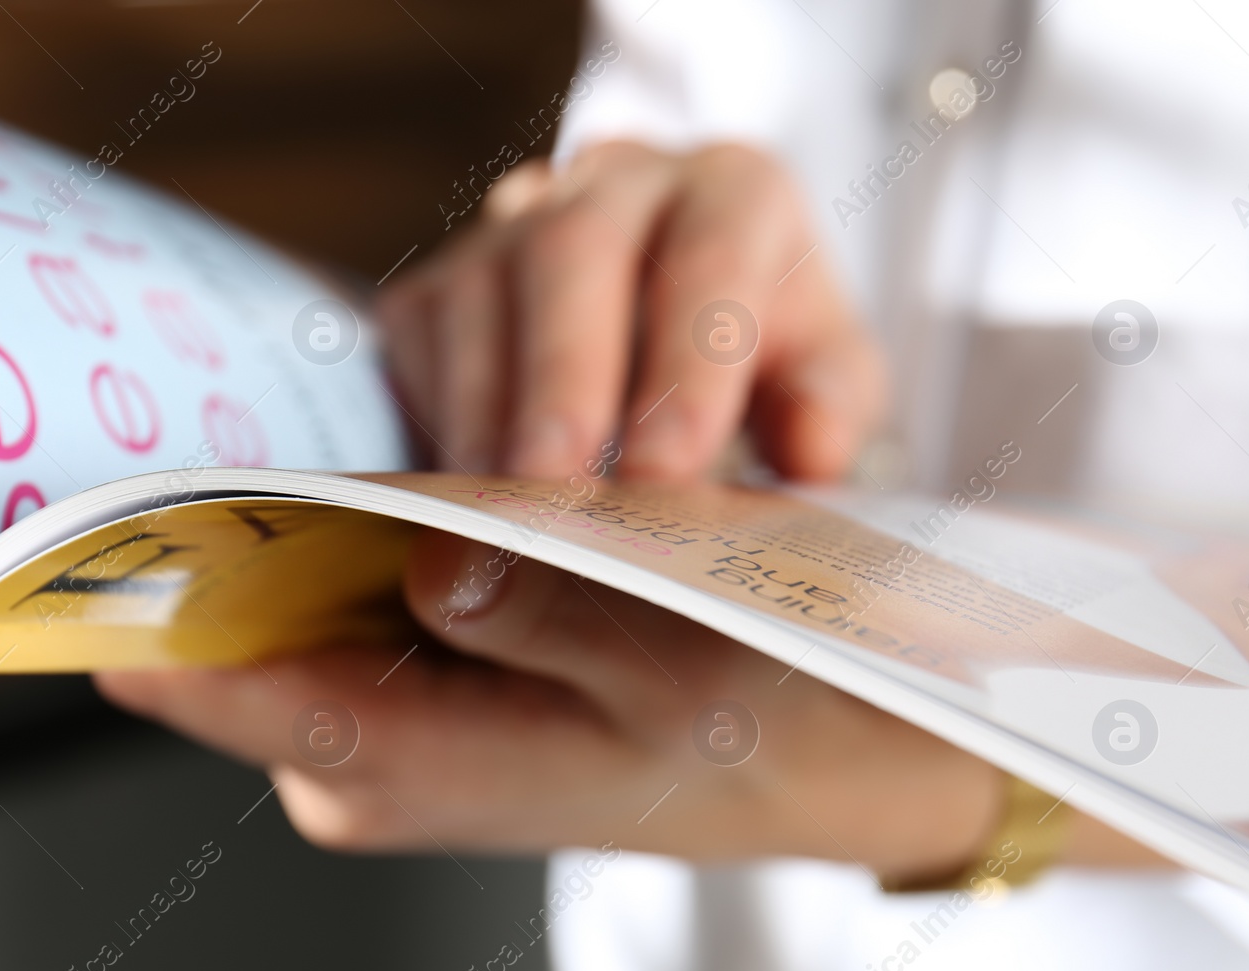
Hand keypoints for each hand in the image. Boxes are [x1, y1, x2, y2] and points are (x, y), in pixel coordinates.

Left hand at [99, 531, 1022, 879]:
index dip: (148, 605)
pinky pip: (336, 599)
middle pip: (238, 640)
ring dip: (283, 530)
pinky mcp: (422, 681)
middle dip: (218, 543)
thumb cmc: (774, 728)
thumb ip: (553, 618)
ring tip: (273, 447)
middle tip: (182, 440)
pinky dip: (342, 537)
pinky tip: (369, 478)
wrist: (835, 754)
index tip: (74, 526)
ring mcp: (394, 723)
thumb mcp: (686, 673)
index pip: (230, 692)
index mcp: (424, 774)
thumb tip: (439, 560)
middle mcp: (379, 761)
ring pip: (283, 610)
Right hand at [377, 141, 887, 483]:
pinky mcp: (440, 278)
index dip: (686, 361)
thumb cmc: (755, 353)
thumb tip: (813, 451)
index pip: (712, 253)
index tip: (665, 470)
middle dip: (564, 376)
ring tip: (504, 509)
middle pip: (574, 250)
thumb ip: (827, 405)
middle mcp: (616, 182)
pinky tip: (464, 488)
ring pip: (480, 288)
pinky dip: (438, 415)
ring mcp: (512, 223)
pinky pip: (420, 334)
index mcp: (732, 191)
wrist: (663, 320)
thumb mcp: (818, 372)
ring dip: (488, 409)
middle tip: (559, 484)